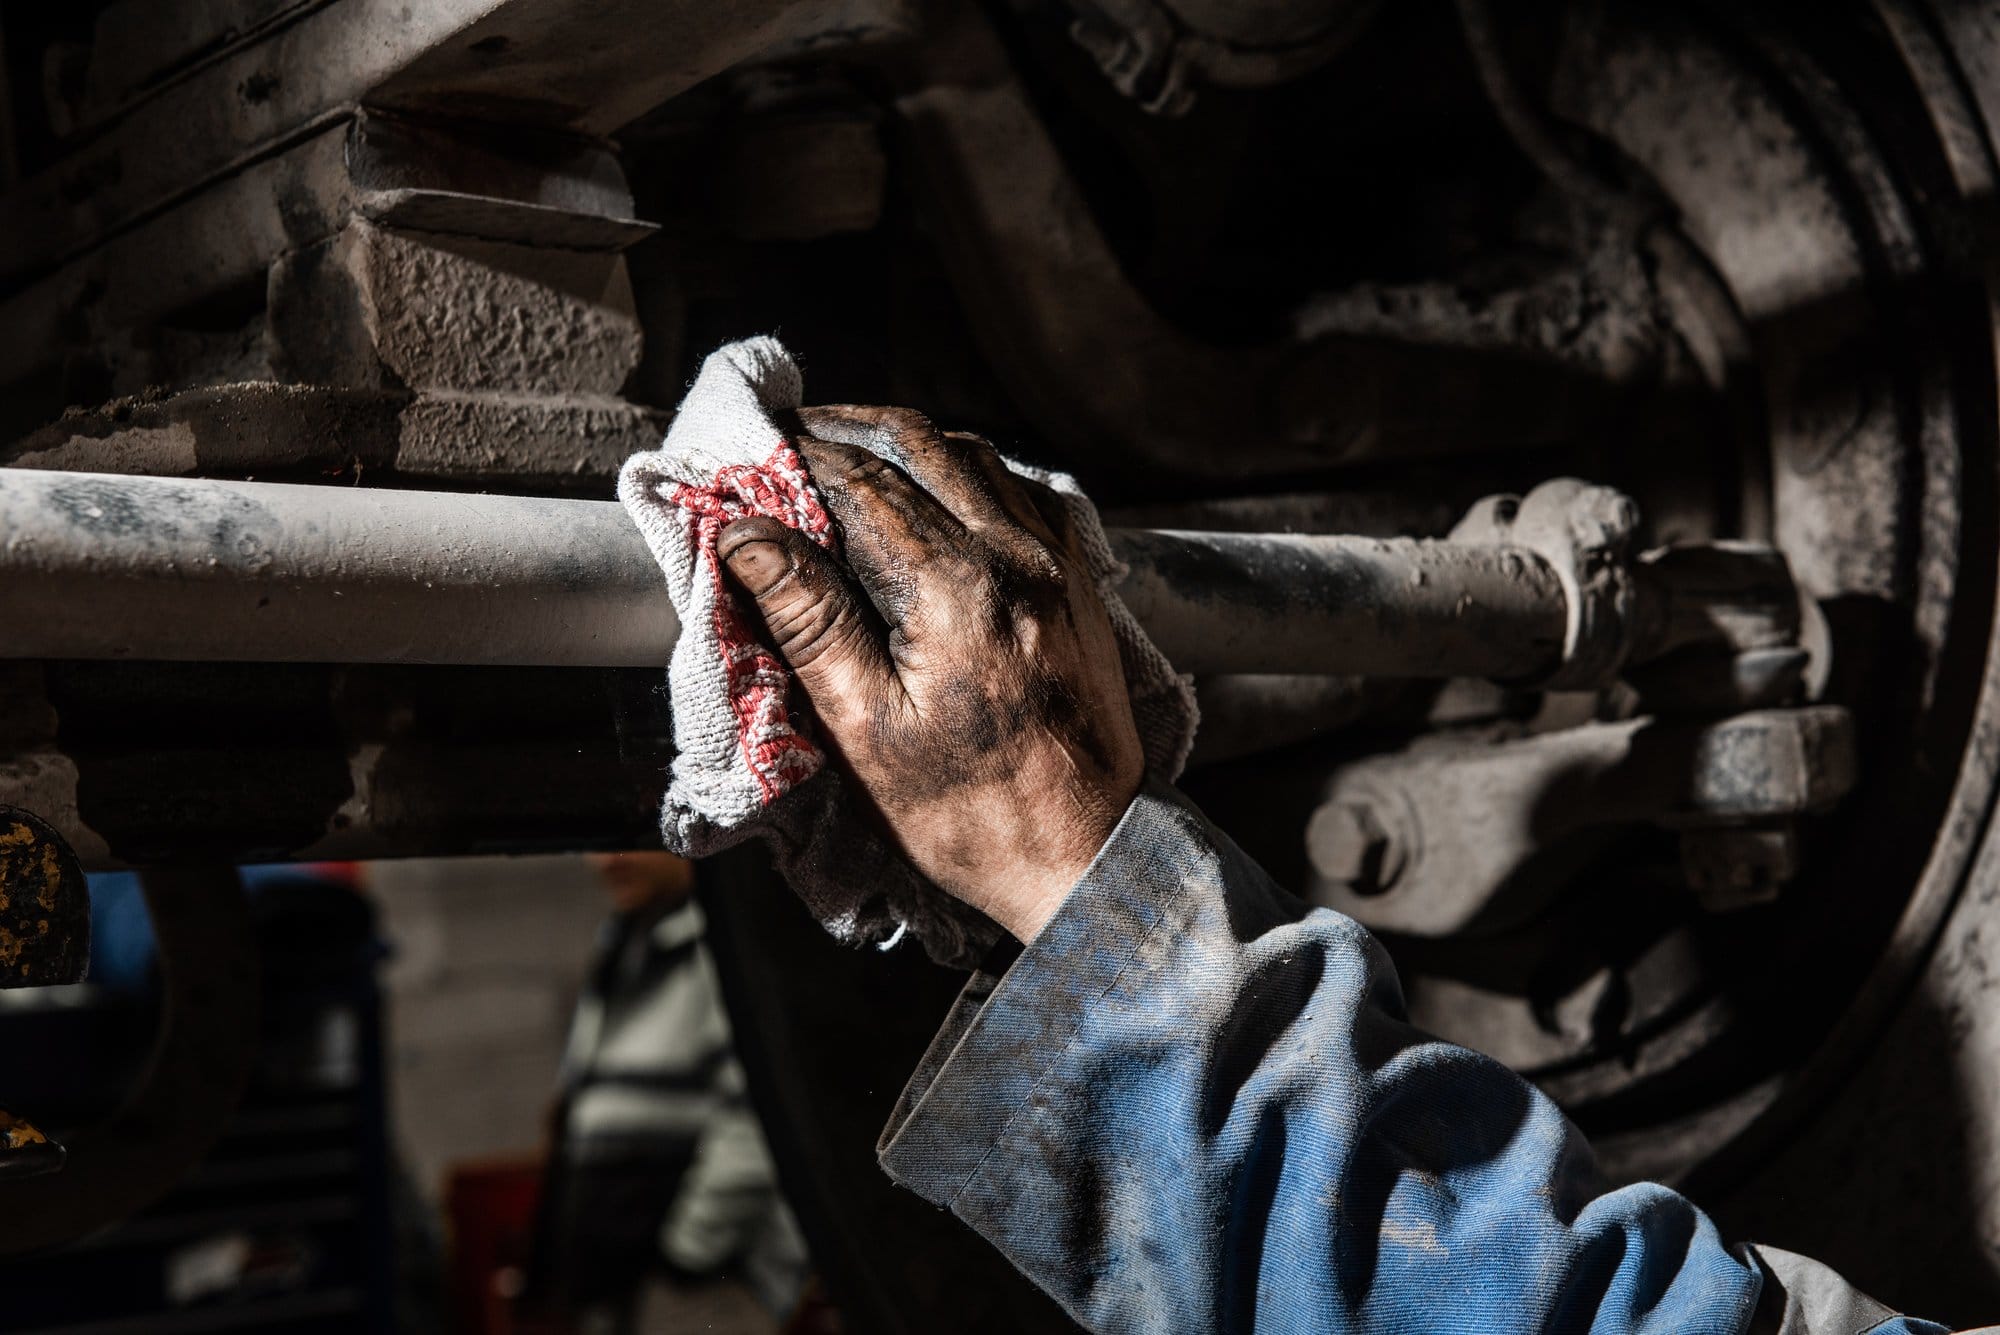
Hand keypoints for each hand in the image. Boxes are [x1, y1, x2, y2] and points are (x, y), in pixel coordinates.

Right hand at [717, 406, 1143, 942]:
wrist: (1086, 854)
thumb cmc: (969, 813)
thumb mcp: (864, 729)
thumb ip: (809, 620)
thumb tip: (747, 535)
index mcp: (957, 590)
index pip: (860, 483)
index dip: (796, 456)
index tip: (749, 449)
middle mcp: (1017, 557)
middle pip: (919, 445)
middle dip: (845, 430)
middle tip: (787, 436)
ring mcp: (1058, 563)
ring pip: (974, 455)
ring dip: (905, 443)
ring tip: (846, 455)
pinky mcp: (1079, 581)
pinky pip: (1019, 489)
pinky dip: (966, 471)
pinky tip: (932, 491)